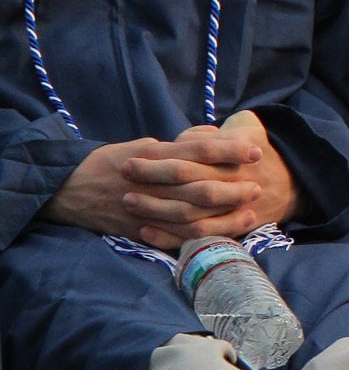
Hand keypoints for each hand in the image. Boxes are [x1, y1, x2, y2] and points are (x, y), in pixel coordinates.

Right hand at [44, 114, 298, 248]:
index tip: (257, 152)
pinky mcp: (138, 227)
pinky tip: (221, 234)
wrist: (69, 189)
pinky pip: (172, 235)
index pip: (198, 150)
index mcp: (153, 153)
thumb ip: (179, 143)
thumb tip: (214, 134)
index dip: (230, 150)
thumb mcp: (143, 143)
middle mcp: (151, 179)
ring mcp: (145, 205)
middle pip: (199, 184)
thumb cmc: (112, 162)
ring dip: (223, 214)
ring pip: (190, 213)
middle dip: (233, 187)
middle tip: (258, 187)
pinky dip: (199, 235)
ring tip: (249, 213)